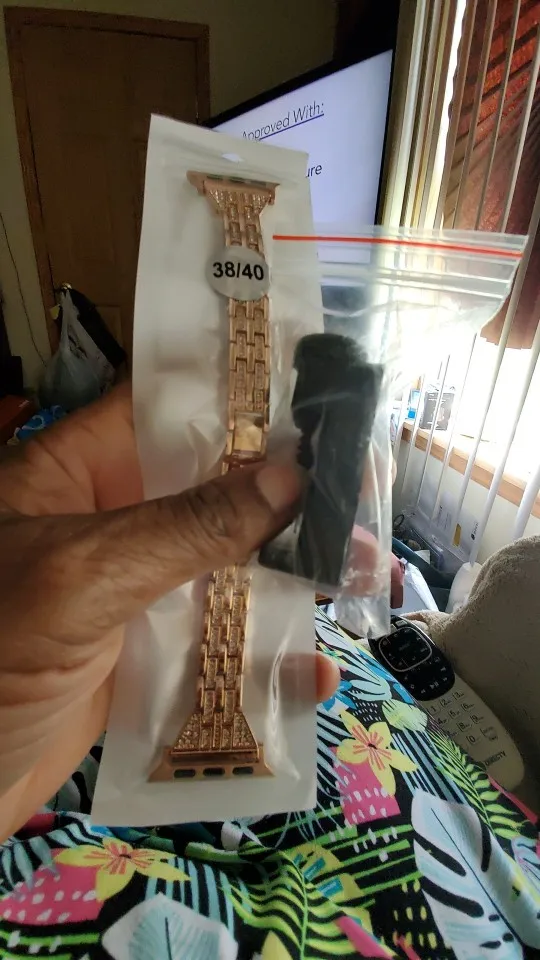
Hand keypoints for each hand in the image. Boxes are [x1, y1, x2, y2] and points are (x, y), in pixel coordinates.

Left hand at [0, 384, 338, 837]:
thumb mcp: (82, 577)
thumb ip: (185, 527)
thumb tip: (291, 477)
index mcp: (74, 473)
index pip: (165, 407)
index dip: (239, 399)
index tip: (320, 406)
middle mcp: (107, 522)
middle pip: (210, 490)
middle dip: (289, 499)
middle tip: (365, 507)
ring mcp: (127, 593)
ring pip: (222, 568)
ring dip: (292, 577)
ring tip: (367, 581)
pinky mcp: (141, 659)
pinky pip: (212, 644)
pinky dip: (262, 659)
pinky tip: (309, 676)